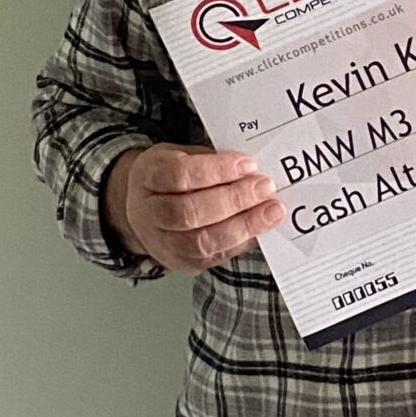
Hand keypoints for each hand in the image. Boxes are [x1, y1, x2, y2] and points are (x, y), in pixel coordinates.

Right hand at [106, 144, 285, 274]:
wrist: (144, 207)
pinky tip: (260, 229)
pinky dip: (241, 243)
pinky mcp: (180, 262)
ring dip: (242, 226)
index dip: (217, 170)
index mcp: (148, 176)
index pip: (179, 175)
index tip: (248, 164)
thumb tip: (252, 168)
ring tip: (271, 212)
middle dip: (234, 200)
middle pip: (189, 212)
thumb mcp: (184, 154)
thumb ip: (212, 159)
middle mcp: (148, 213)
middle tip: (264, 188)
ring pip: (200, 242)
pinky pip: (212, 257)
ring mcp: (161, 242)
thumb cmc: (172, 175)